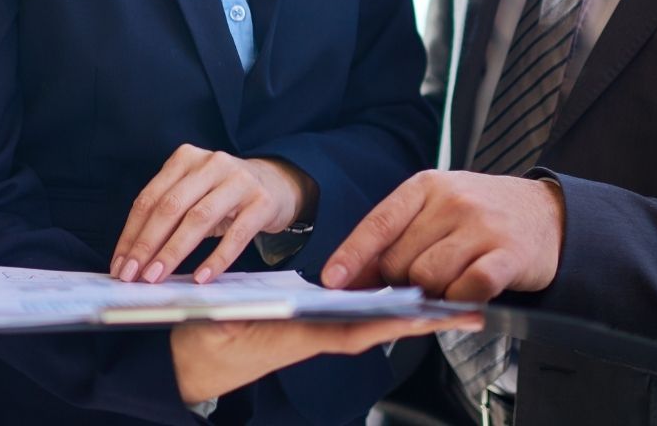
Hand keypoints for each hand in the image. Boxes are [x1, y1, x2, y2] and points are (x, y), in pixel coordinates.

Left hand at [111, 145, 314, 284]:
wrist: (277, 183)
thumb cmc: (224, 195)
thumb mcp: (194, 194)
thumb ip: (168, 215)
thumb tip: (135, 258)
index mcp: (185, 159)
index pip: (150, 198)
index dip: (132, 233)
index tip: (120, 264)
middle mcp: (211, 163)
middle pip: (170, 206)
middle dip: (147, 244)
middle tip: (133, 275)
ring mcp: (239, 180)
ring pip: (198, 218)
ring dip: (173, 251)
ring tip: (157, 277)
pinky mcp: (262, 202)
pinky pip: (237, 234)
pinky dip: (216, 258)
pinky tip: (201, 277)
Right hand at [170, 312, 480, 403]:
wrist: (187, 360)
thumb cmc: (206, 343)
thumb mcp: (223, 326)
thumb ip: (247, 319)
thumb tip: (272, 313)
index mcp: (300, 336)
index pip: (357, 329)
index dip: (394, 320)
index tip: (430, 313)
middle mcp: (315, 336)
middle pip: (379, 326)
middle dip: (422, 319)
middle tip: (469, 312)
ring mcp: (315, 332)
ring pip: (373, 321)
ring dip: (411, 312)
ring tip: (451, 302)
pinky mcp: (310, 326)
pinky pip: (355, 316)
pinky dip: (384, 307)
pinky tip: (404, 295)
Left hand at [319, 171, 564, 299]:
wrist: (549, 214)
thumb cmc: (482, 216)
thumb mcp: (438, 209)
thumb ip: (399, 236)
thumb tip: (353, 278)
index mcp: (426, 186)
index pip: (379, 223)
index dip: (352, 255)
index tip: (332, 280)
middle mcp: (452, 201)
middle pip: (400, 260)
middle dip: (400, 283)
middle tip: (419, 284)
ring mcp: (481, 226)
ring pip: (429, 278)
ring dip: (431, 294)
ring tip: (447, 285)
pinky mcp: (508, 253)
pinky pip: (468, 289)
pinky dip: (460, 301)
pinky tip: (467, 295)